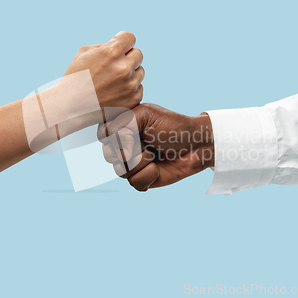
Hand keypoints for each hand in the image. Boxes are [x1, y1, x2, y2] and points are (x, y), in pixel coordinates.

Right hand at [64, 31, 143, 111]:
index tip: (118, 48)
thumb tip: (122, 46)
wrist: (70, 107)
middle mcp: (124, 67)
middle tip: (114, 66)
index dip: (123, 42)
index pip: (130, 38)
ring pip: (140, 72)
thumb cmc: (75, 78)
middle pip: (138, 54)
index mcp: (112, 51)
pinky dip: (130, 89)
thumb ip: (106, 46)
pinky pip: (139, 88)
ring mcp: (130, 85)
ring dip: (130, 74)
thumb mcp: (85, 52)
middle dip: (127, 58)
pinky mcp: (133, 99)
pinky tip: (115, 92)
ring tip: (113, 81)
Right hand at [98, 103, 214, 191]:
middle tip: (149, 143)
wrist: (195, 146)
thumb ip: (123, 125)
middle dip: (132, 150)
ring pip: (120, 170)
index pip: (103, 134)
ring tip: (155, 155)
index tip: (134, 130)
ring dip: (142, 163)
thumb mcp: (146, 114)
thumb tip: (120, 155)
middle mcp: (122, 146)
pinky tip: (157, 169)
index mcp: (121, 126)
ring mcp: (130, 163)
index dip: (116, 136)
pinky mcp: (139, 178)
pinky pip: (133, 182)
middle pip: (109, 154)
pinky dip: (148, 176)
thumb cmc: (172, 126)